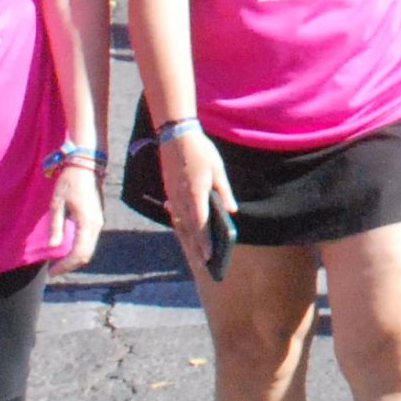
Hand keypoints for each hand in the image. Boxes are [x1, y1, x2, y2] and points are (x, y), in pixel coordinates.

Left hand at [48, 165, 105, 274]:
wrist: (87, 164)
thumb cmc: (69, 182)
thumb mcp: (57, 203)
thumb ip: (56, 226)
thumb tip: (53, 247)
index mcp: (87, 223)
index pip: (79, 254)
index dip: (65, 266)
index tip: (51, 272)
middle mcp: (96, 225)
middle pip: (86, 255)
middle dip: (70, 265)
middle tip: (54, 270)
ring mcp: (99, 222)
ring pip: (90, 249)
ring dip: (75, 258)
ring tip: (59, 262)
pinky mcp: (97, 219)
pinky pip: (90, 241)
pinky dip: (80, 250)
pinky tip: (68, 249)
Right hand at [160, 129, 234, 287]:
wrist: (176, 135)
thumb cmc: (201, 151)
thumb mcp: (218, 169)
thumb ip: (224, 192)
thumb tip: (232, 211)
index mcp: (196, 193)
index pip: (200, 224)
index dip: (204, 242)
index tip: (208, 256)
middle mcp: (181, 198)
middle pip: (188, 229)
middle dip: (195, 247)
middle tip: (203, 264)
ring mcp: (172, 195)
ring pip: (179, 223)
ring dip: (187, 239)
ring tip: (194, 253)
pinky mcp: (168, 191)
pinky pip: (174, 214)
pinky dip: (180, 226)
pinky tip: (184, 232)